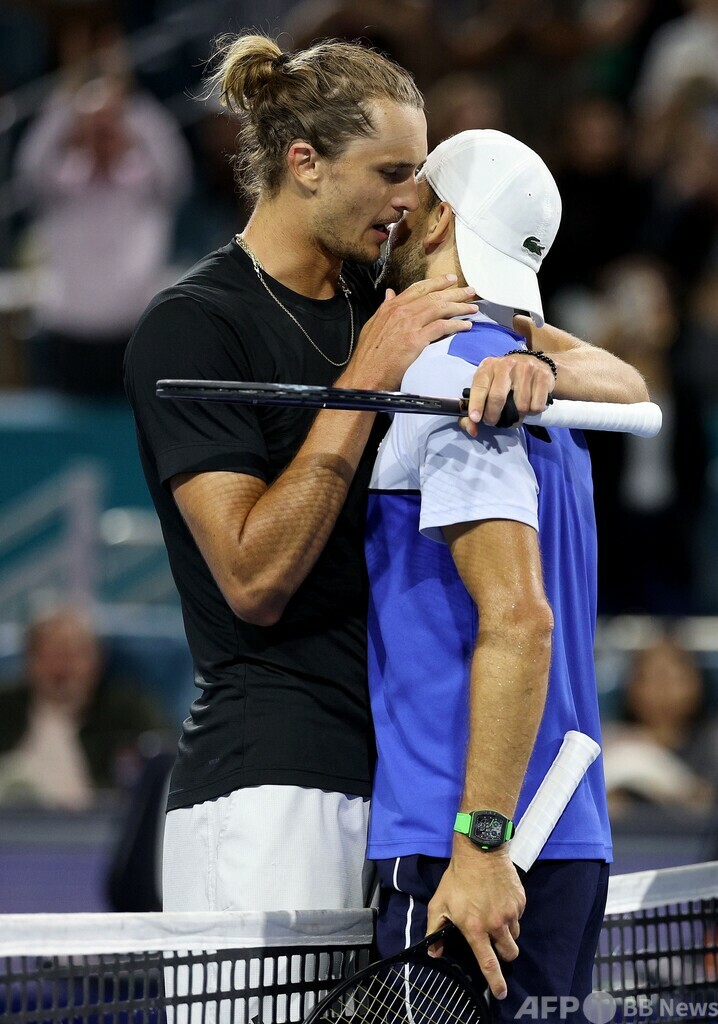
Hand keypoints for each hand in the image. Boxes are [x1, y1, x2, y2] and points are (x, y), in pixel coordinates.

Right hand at [339, 275, 477, 391]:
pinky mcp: (415, 340)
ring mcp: (409, 324)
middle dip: (455, 292)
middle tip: (471, 290)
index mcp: (390, 307)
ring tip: (473, 308)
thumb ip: (384, 309)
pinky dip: (456, 324)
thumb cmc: (369, 357)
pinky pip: (441, 327)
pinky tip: (466, 326)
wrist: (365, 375)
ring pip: (440, 308)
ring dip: (459, 307)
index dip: (437, 282)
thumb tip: (390, 294)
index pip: (418, 289)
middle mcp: (400, 311)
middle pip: (433, 296)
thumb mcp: (373, 326)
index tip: (451, 279)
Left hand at [426, 845, 524, 1000]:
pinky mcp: (520, 901)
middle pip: (509, 954)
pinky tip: (499, 901)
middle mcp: (496, 924)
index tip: (500, 993)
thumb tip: (434, 953)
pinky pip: (518, 917)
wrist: (480, 850)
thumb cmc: (457, 878)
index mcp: (476, 928)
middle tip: (495, 943)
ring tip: (494, 916)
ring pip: (515, 935)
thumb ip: (435, 930)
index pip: (488, 963)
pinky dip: (511, 915)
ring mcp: (511, 912)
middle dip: (504, 954)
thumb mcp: (439, 903)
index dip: (495, 981)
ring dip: (507, 933)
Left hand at [460, 317, 553, 435]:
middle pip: (498, 397)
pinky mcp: (543, 376)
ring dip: (516, 417)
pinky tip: (529, 405)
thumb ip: (475, 410)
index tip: (475, 419)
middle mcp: (507, 364)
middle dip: (493, 416)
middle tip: (493, 421)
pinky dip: (532, 412)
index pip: (480, 386)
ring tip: (514, 413)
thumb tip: (472, 430)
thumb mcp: (487, 387)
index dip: (476, 404)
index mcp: (489, 366)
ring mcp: (526, 369)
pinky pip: (536, 406)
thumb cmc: (504, 380)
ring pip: (520, 406)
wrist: (533, 363)